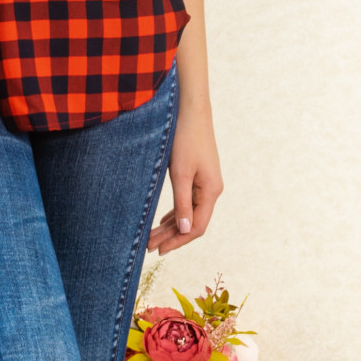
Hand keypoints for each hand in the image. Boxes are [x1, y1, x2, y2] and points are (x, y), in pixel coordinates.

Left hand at [148, 104, 222, 253]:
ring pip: (189, 213)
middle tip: (148, 247)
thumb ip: (182, 203)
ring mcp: (206, 183)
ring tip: (152, 238)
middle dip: (171, 236)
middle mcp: (211, 190)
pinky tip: (163, 221)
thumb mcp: (181, 173)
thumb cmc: (184, 138)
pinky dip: (175, 213)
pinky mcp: (198, 176)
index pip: (197, 227)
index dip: (179, 241)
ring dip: (171, 226)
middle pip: (193, 222)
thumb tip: (186, 230)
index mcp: (211, 191)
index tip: (159, 249)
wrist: (190, 111)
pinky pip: (188, 201)